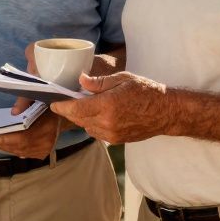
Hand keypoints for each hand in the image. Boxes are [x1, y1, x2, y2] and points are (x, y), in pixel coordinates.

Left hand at [0, 97, 61, 159]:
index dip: (3, 139)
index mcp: (47, 127)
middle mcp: (47, 142)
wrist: (67, 113)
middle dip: (0, 143)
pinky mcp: (43, 153)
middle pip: (18, 147)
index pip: (21, 138)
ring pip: (19, 152)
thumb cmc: (50, 102)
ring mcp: (45, 150)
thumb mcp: (39, 95)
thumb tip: (13, 113)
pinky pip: (23, 153)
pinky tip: (1, 144)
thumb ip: (25, 101)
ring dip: (4, 147)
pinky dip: (11, 149)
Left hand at [49, 71, 172, 144]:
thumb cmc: (146, 91)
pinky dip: (92, 125)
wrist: (166, 112)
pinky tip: (97, 115)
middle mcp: (107, 122)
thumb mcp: (122, 79)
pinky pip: (96, 133)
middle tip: (65, 102)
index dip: (61, 107)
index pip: (76, 108)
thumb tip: (80, 80)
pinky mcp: (116, 140)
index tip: (53, 103)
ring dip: (82, 118)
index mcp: (107, 105)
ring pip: (86, 127)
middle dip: (69, 111)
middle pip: (78, 119)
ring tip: (84, 107)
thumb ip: (99, 82)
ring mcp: (112, 134)